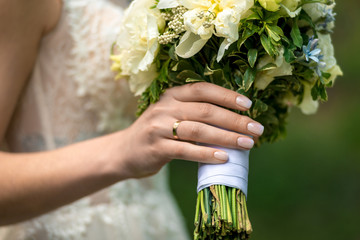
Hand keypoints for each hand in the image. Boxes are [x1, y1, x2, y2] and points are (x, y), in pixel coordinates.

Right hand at [117, 82, 263, 177]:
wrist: (124, 151)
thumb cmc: (156, 133)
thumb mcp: (171, 115)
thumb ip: (195, 113)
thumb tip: (233, 121)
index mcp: (171, 95)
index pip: (203, 89)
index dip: (227, 95)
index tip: (249, 105)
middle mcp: (165, 107)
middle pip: (206, 110)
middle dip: (235, 120)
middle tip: (256, 129)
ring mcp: (159, 127)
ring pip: (199, 130)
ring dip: (227, 137)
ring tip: (247, 144)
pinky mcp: (156, 148)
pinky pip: (186, 150)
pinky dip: (207, 154)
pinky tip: (224, 158)